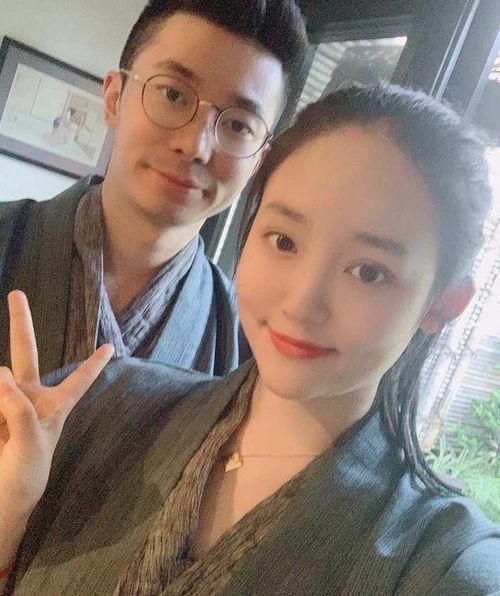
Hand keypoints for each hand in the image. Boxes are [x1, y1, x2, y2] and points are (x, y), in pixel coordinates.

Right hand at [0, 291, 112, 515]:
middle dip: (21, 322)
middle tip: (17, 294)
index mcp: (52, 407)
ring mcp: (4, 404)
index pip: (77, 380)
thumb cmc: (24, 478)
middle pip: (26, 353)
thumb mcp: (31, 446)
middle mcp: (28, 399)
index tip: (111, 345)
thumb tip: (0, 372)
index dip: (92, 364)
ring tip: (3, 436)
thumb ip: (19, 409)